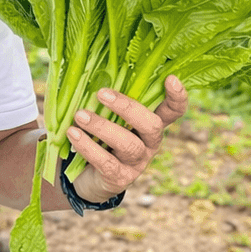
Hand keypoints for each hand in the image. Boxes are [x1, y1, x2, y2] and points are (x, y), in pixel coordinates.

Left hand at [67, 76, 187, 202]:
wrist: (89, 178)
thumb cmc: (99, 138)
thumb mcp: (107, 118)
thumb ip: (106, 102)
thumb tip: (86, 74)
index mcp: (150, 125)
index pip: (173, 111)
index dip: (177, 97)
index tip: (171, 78)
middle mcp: (149, 143)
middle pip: (151, 125)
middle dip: (127, 108)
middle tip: (101, 93)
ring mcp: (137, 163)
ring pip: (128, 144)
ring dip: (102, 127)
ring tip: (80, 115)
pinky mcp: (120, 177)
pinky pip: (106, 162)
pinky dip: (88, 146)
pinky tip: (73, 134)